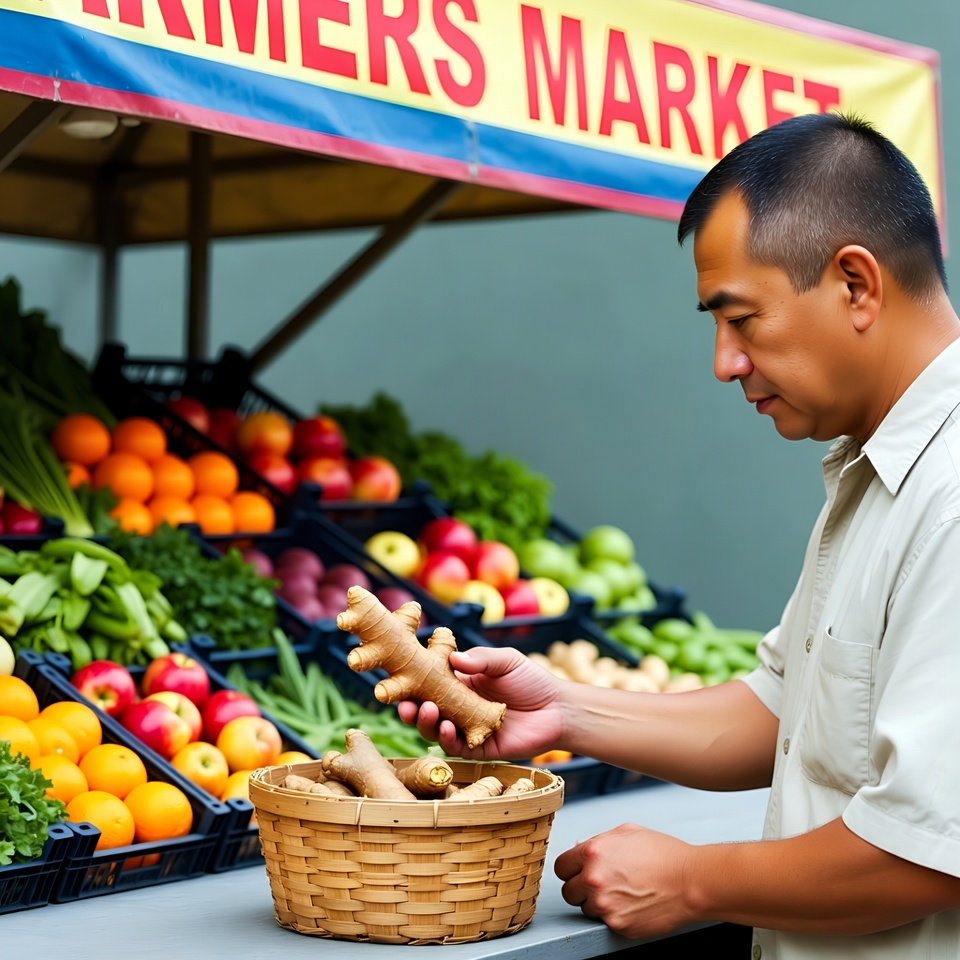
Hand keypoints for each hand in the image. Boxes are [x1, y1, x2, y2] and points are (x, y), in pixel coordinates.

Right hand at [396, 645, 565, 759]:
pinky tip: (444, 727)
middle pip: (426, 708)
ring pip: (435, 729)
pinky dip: (446, 738)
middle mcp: (458, 706)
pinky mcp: (478, 748)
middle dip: (411, 706)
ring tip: (425, 710)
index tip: (398, 675)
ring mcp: (466, 728)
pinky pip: (456, 746)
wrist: (558, 709)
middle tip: (404, 702)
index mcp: (460, 683)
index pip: (429, 682)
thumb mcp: (506, 661)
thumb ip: (481, 659)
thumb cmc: (531, 681)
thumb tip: (454, 658)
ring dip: (425, 721)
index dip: (413, 680)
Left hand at [554, 824, 695, 938]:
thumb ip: (599, 841)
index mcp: (593, 852)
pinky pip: (606, 922)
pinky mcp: (618, 925)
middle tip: (600, 884)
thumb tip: (582, 850)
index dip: (570, 869)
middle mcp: (594, 879)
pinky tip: (632, 903)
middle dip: (580, 888)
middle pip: (568, 892)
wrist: (691, 881)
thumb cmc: (664, 854)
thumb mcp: (627, 833)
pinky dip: (615, 916)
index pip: (561, 867)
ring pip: (586, 909)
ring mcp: (605, 905)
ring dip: (598, 903)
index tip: (576, 872)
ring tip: (621, 893)